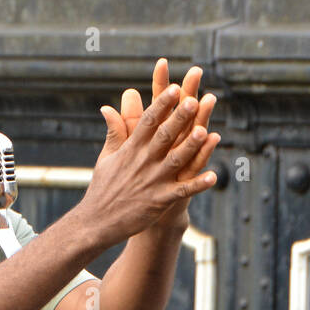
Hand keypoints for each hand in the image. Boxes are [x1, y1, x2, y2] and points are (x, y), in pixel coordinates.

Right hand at [98, 59, 219, 230]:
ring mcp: (152, 181)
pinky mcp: (158, 201)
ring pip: (175, 161)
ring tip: (205, 132)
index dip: (162, 104)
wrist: (96, 222)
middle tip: (194, 100)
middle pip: (164, 136)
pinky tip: (213, 176)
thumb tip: (107, 107)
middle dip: (179, 118)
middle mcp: (142, 162)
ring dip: (190, 147)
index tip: (174, 87)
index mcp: (131, 149)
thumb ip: (114, 132)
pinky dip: (197, 185)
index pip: (148, 122)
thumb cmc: (103, 188)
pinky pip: (181, 191)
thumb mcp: (106, 157)